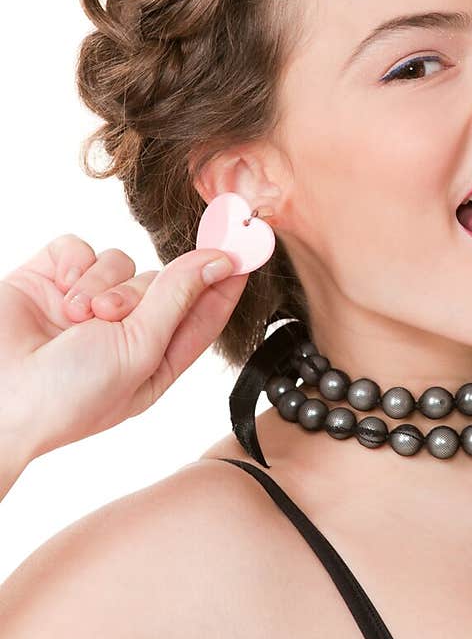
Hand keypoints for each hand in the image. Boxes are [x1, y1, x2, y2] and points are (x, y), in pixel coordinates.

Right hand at [0, 235, 246, 467]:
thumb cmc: (69, 396)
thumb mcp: (139, 351)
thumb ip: (179, 300)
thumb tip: (221, 260)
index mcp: (156, 358)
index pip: (204, 310)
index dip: (227, 278)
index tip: (252, 241)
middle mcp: (124, 330)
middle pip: (162, 280)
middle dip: (139, 293)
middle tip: (110, 317)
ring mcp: (86, 302)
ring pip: (120, 261)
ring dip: (101, 285)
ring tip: (76, 319)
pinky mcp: (52, 279)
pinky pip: (79, 248)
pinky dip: (72, 267)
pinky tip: (58, 295)